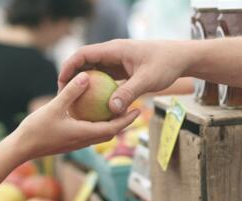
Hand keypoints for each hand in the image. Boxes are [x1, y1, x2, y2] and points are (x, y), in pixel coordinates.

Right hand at [13, 72, 139, 161]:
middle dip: (124, 122)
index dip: (127, 120)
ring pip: (101, 134)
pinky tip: (94, 114)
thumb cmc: (37, 129)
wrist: (23, 148)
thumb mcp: (54, 107)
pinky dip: (99, 124)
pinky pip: (91, 133)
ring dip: (112, 124)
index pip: (113, 128)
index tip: (138, 110)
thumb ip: (71, 92)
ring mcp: (79, 143)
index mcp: (85, 134)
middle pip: (111, 132)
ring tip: (117, 110)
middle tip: (133, 109)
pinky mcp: (72, 142)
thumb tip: (85, 77)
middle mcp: (86, 141)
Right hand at [58, 40, 191, 114]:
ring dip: (86, 85)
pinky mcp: (123, 71)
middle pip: (86, 63)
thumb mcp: (147, 80)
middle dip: (73, 78)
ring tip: (77, 102)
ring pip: (95, 72)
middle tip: (65, 96)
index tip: (61, 83)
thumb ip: (129, 93)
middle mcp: (113, 54)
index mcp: (114, 50)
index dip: (69, 67)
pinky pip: (107, 80)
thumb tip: (112, 110)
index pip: (84, 54)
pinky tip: (97, 105)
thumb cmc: (165, 64)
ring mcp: (118, 62)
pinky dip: (100, 90)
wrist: (180, 58)